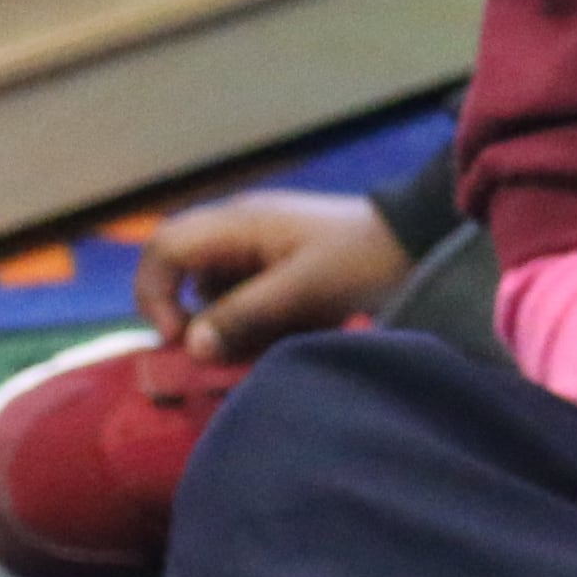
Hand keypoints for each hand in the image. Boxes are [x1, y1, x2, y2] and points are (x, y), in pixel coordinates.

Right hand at [134, 189, 415, 360]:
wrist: (421, 241)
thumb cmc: (365, 258)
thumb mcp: (304, 289)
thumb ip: (244, 314)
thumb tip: (190, 345)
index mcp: (239, 223)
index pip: (164, 248)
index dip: (155, 294)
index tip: (180, 337)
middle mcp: (239, 230)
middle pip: (183, 274)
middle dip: (193, 318)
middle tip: (217, 354)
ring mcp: (257, 248)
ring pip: (212, 293)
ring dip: (227, 325)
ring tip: (265, 344)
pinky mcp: (277, 267)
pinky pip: (244, 298)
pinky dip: (253, 322)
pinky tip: (284, 334)